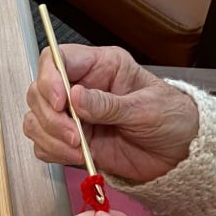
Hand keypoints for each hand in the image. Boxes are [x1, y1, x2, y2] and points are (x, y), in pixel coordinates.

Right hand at [24, 45, 199, 181]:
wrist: (179, 153)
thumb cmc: (171, 119)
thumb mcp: (144, 107)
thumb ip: (107, 104)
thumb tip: (75, 96)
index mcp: (100, 66)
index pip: (56, 59)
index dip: (49, 78)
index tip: (60, 102)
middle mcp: (81, 87)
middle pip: (39, 91)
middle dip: (51, 117)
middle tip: (75, 135)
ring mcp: (74, 116)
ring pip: (36, 119)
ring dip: (50, 137)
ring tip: (78, 148)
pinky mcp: (71, 141)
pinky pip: (44, 144)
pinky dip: (53, 152)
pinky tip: (76, 156)